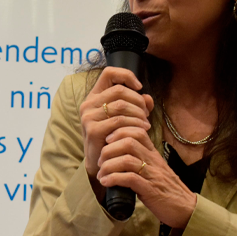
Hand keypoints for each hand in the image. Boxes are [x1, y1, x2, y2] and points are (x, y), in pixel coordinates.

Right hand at [80, 66, 153, 181]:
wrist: (100, 162)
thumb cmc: (113, 137)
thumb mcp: (124, 117)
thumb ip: (137, 104)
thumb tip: (148, 97)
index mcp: (94, 96)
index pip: (109, 73)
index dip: (126, 75)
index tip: (139, 87)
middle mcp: (88, 104)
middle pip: (119, 90)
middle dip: (138, 101)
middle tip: (147, 113)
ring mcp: (89, 117)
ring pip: (121, 105)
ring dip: (139, 114)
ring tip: (146, 124)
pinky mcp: (93, 130)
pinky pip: (119, 121)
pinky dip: (135, 124)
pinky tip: (142, 131)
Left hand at [98, 124, 195, 228]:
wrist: (186, 208)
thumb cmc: (166, 189)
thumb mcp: (153, 168)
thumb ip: (139, 159)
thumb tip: (116, 154)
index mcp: (153, 153)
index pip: (137, 131)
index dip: (118, 132)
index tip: (106, 141)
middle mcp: (153, 160)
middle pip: (128, 142)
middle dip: (108, 150)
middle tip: (100, 162)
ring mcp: (152, 174)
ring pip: (127, 159)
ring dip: (108, 166)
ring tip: (101, 174)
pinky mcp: (150, 190)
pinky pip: (130, 178)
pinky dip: (114, 178)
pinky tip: (106, 182)